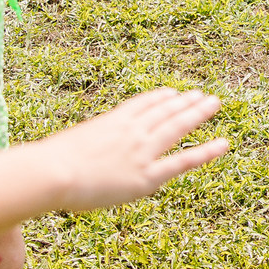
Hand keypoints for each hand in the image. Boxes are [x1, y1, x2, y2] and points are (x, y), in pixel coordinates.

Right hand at [21, 88, 227, 211]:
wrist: (51, 173)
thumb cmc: (45, 166)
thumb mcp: (63, 149)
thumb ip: (75, 150)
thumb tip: (61, 159)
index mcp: (110, 122)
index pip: (140, 105)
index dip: (158, 98)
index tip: (171, 93)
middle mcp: (131, 131)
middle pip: (164, 111)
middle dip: (184, 102)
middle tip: (201, 95)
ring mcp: (142, 151)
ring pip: (177, 127)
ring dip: (197, 113)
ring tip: (213, 104)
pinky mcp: (148, 176)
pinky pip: (184, 160)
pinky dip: (206, 151)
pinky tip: (223, 144)